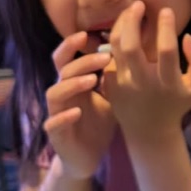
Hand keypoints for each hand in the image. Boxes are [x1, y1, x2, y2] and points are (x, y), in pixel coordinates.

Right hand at [43, 33, 115, 180]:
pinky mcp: (56, 135)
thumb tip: (137, 52)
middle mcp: (62, 95)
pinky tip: (77, 112)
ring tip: (93, 80)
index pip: (67, 58)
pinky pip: (54, 123)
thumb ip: (116, 78)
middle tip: (104, 57)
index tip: (88, 34)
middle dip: (81, 61)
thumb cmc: (99, 123)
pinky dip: (64, 116)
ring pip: (55, 93)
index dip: (72, 45)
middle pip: (62, 70)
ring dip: (72, 84)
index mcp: (73, 83)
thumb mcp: (111, 98)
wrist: (88, 157)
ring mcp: (56, 114)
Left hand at [102, 3, 190, 144]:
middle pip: (131, 47)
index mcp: (168, 84)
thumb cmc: (177, 104)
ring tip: (131, 11)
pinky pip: (107, 56)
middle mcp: (143, 84)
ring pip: (115, 48)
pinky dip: (114, 39)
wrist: (149, 131)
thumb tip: (188, 37)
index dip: (167, 28)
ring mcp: (123, 85)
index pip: (167, 51)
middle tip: (139, 4)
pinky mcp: (109, 85)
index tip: (166, 10)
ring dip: (121, 25)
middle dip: (133, 21)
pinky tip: (123, 28)